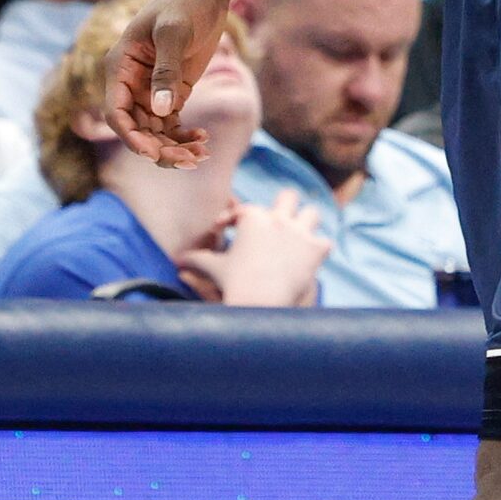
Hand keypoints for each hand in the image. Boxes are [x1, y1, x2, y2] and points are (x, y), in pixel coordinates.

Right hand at [104, 0, 234, 165]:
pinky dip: (184, 137)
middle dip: (159, 148)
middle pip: (137, 129)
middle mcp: (131, 84)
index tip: (152, 153)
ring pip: (154, 132)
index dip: (131, 136)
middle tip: (188, 160)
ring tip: (200, 155)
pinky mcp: (172, 92)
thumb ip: (166, 70)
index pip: (116, 112)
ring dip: (173, 148)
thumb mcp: (174, 32)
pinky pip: (171, 125)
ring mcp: (151, 90)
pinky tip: (203, 141)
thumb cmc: (183, 4)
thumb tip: (160, 110)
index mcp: (120, 67)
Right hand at [176, 190, 330, 305]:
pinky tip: (312, 259)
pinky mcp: (316, 250)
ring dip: (307, 223)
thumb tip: (175, 260)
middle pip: (288, 196)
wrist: (259, 303)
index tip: (228, 230)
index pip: (246, 209)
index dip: (235, 218)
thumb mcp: (213, 268)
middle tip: (277, 222)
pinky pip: (325, 242)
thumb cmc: (233, 284)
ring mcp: (300, 232)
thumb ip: (195, 260)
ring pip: (313, 212)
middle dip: (284, 206)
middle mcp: (279, 219)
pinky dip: (319, 250)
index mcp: (253, 218)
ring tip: (300, 235)